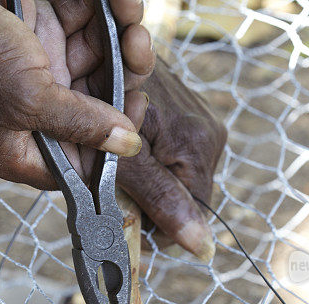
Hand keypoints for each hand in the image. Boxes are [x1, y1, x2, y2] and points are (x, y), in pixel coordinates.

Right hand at [0, 0, 154, 188]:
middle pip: (98, 112)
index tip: (136, 109)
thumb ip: (81, 125)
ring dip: (122, 43)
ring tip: (132, 19)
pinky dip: (107, 19)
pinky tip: (122, 6)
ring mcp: (40, 77)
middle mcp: (34, 117)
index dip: (115, 143)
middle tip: (137, 49)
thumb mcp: (28, 99)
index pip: (82, 164)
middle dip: (124, 79)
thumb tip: (128, 147)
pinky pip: (87, 35)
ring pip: (99, 69)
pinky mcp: (43, 40)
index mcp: (21, 151)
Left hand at [118, 57, 226, 261]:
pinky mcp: (190, 113)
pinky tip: (130, 146)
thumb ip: (161, 199)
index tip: (125, 216)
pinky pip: (175, 154)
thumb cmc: (101, 105)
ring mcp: (202, 120)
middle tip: (115, 183)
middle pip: (185, 193)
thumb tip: (204, 248)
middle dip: (150, 197)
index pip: (190, 213)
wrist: (98, 49)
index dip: (156, 224)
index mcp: (198, 146)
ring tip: (120, 161)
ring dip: (149, 177)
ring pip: (178, 175)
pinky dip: (151, 157)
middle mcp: (210, 132)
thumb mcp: (123, 160)